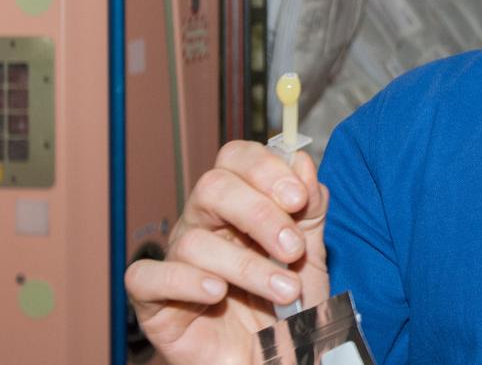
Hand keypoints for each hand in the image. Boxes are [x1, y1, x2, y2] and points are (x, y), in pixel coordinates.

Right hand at [124, 141, 329, 364]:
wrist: (279, 360)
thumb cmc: (289, 305)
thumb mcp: (311, 253)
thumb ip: (310, 208)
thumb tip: (300, 160)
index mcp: (238, 205)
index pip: (235, 159)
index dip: (266, 169)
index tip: (299, 199)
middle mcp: (201, 225)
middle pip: (212, 187)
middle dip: (260, 214)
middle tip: (293, 249)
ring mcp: (176, 262)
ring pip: (194, 241)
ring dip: (247, 266)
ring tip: (285, 291)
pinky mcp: (153, 303)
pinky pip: (147, 278)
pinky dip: (184, 282)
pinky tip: (218, 294)